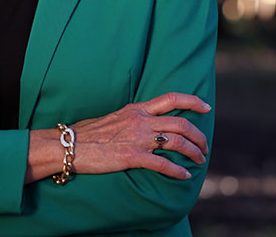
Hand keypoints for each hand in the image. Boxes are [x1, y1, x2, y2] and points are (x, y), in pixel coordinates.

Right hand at [33, 92, 209, 181]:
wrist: (69, 145)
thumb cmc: (88, 134)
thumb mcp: (114, 117)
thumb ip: (132, 118)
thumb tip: (146, 124)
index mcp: (137, 109)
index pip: (171, 99)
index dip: (193, 101)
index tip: (206, 107)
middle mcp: (140, 120)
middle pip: (181, 124)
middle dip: (199, 136)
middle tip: (204, 147)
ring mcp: (137, 138)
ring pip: (177, 142)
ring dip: (193, 152)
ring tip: (199, 161)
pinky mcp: (131, 157)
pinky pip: (162, 164)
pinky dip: (177, 171)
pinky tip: (184, 176)